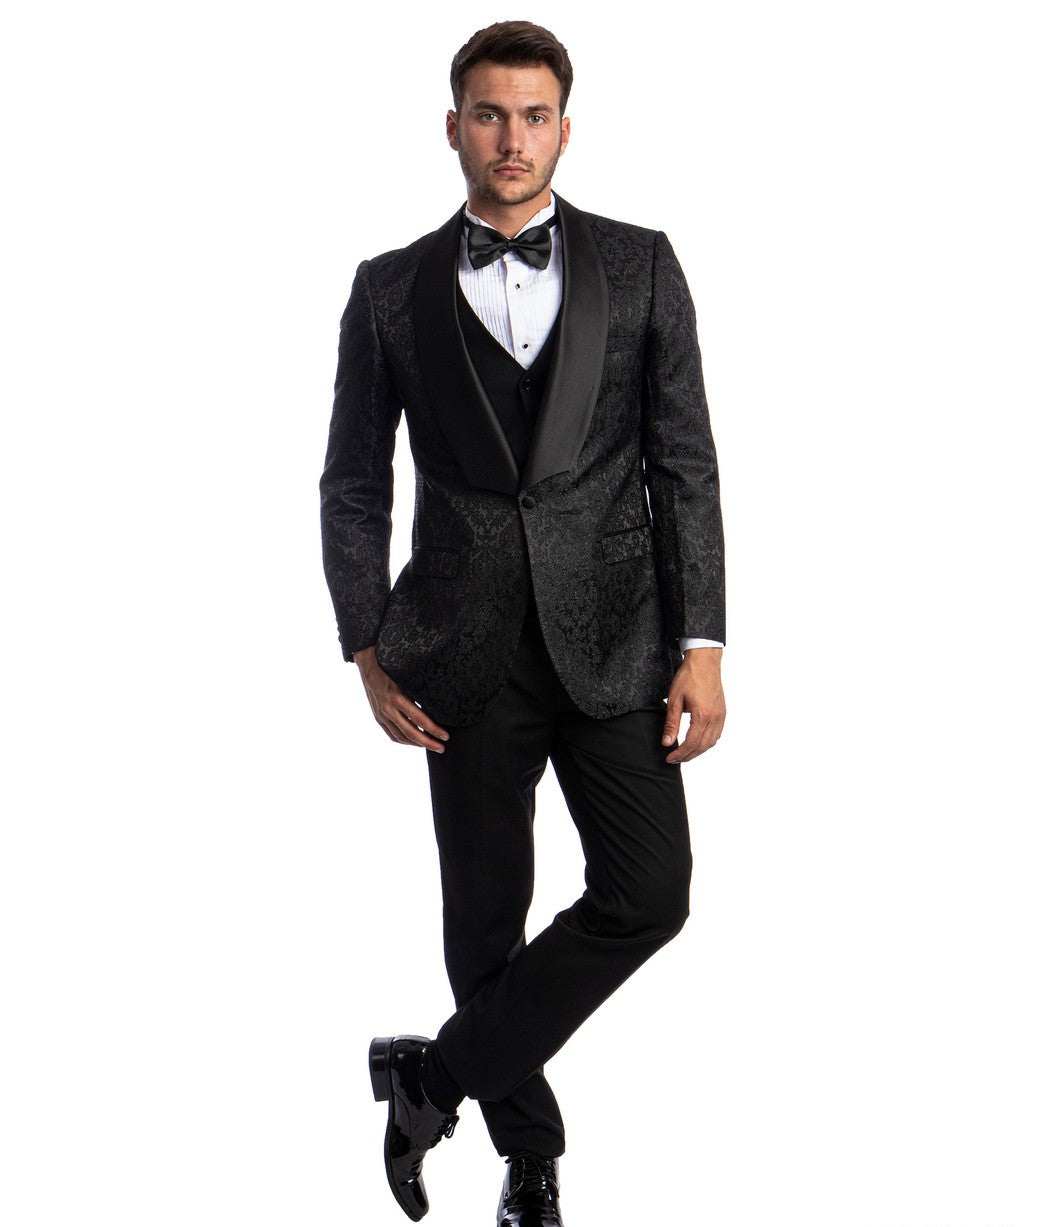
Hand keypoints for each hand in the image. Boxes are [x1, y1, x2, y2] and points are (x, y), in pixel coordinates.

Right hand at [353, 646, 449, 752]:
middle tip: (441, 748)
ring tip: (430, 746)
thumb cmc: (392, 668)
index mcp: (398, 698)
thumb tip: (438, 707)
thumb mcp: (408, 678)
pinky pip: (392, 734)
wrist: (369, 663)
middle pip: (411, 733)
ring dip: (417, 744)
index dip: (434, 730)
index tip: (445, 736)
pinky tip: (414, 741)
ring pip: (401, 737)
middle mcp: (388, 709)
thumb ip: (420, 693)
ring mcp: (382, 715)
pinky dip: (404, 740)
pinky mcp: (378, 717)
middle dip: (428, 742)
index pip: (420, 719)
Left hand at [662, 647, 724, 762]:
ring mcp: (721, 715)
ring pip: (712, 742)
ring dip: (698, 751)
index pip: (691, 743)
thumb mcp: (675, 700)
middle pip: (702, 746)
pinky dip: (707, 742)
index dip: (680, 754)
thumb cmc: (689, 677)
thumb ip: (671, 723)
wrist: (705, 661)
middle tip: (675, 759)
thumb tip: (667, 742)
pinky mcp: (722, 712)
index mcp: (702, 715)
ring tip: (685, 753)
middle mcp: (715, 718)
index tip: (669, 758)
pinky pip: (717, 734)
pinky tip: (698, 742)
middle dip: (688, 756)